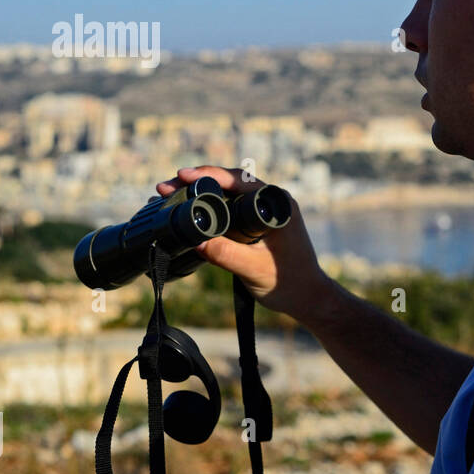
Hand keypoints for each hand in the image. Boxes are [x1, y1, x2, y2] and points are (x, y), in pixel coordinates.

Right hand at [155, 165, 329, 323]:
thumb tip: (197, 241)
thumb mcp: (254, 270)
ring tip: (171, 195)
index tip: (182, 176)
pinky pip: (232, 208)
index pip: (239, 180)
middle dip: (197, 181)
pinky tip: (190, 210)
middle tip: (166, 187)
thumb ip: (228, 255)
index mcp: (278, 205)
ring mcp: (267, 212)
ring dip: (202, 193)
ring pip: (230, 194)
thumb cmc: (288, 283)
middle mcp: (274, 202)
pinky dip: (211, 206)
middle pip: (230, 183)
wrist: (307, 297)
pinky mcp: (260, 224)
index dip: (208, 175)